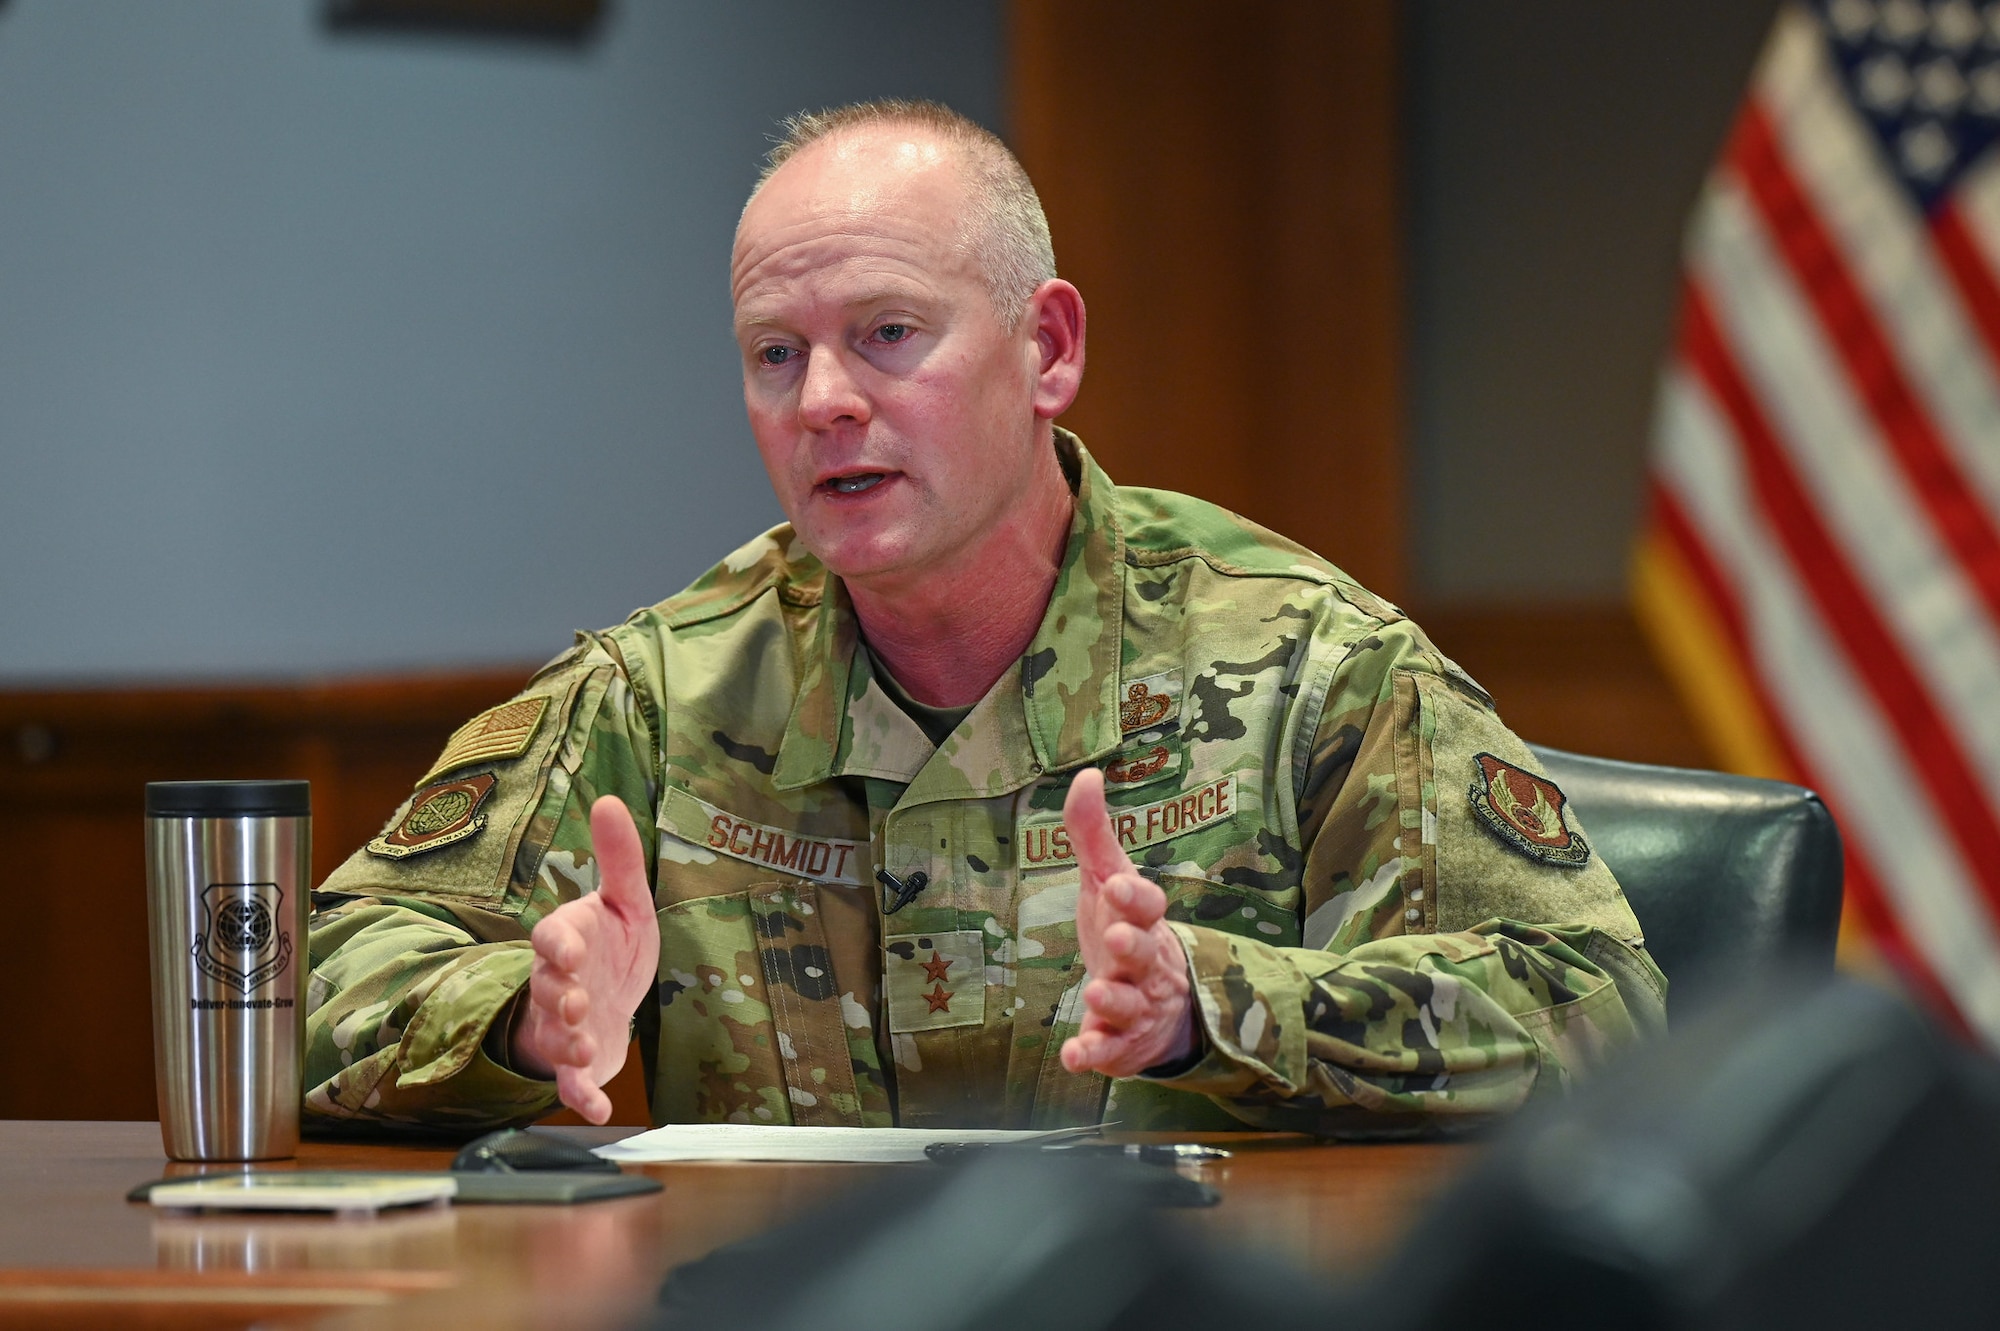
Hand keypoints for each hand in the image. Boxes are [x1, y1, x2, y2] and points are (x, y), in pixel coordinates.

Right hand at [510, 795, 658, 1122]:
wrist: (608, 997)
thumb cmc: (612, 945)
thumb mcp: (624, 901)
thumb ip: (619, 858)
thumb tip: (610, 799)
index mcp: (569, 941)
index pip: (553, 939)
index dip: (557, 944)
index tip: (564, 948)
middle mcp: (560, 985)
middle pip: (549, 989)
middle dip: (559, 995)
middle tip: (574, 1001)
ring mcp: (566, 1026)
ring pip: (556, 1036)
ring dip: (566, 1043)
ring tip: (582, 1046)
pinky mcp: (580, 1064)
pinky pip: (572, 1084)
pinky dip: (581, 1097)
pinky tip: (595, 1110)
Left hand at [1058, 768, 1196, 1076]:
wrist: (1161, 1003)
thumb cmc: (1126, 929)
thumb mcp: (1108, 881)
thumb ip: (1093, 834)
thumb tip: (1086, 775)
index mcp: (1143, 920)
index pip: (1148, 904)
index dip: (1135, 896)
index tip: (1117, 885)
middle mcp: (1146, 964)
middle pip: (1144, 953)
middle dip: (1132, 946)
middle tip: (1117, 938)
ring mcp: (1137, 1006)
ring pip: (1131, 1005)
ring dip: (1113, 1001)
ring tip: (1096, 994)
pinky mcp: (1123, 1044)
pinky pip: (1111, 1052)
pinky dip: (1095, 1054)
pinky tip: (1075, 1056)